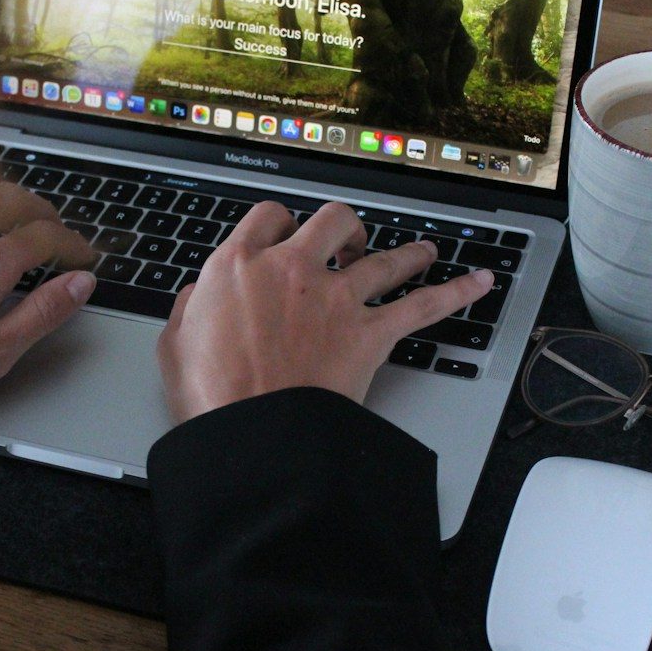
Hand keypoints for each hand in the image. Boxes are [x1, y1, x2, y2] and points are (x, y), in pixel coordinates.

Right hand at [157, 201, 493, 423]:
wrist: (253, 433)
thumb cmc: (212, 395)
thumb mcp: (174, 346)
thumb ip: (188, 310)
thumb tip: (196, 297)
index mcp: (239, 265)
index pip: (267, 217)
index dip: (279, 223)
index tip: (284, 234)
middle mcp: (293, 268)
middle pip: (331, 220)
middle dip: (342, 227)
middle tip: (346, 241)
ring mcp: (337, 297)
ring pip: (384, 256)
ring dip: (406, 252)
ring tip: (421, 252)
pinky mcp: (370, 332)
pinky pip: (423, 304)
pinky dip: (455, 293)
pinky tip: (477, 283)